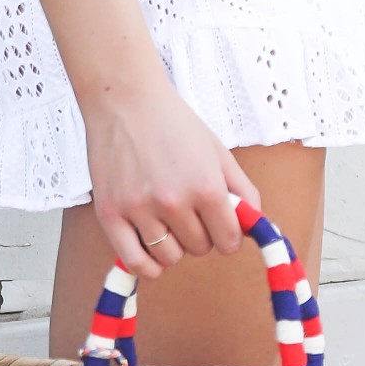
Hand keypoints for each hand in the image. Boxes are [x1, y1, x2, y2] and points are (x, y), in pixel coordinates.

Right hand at [83, 72, 250, 280]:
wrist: (124, 99)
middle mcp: (173, 201)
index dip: (228, 235)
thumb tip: (254, 226)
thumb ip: (243, 191)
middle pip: (199, 249)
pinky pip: (134, 263)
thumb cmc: (173, 123)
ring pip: (169, 258)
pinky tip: (152, 251)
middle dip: (201, 235)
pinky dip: (147, 266)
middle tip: (190, 210)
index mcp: (206, 187)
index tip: (221, 225)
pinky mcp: (110, 214)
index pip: (229, 242)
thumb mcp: (218, 152)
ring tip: (168, 220)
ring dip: (174, 246)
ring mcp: (139, 209)